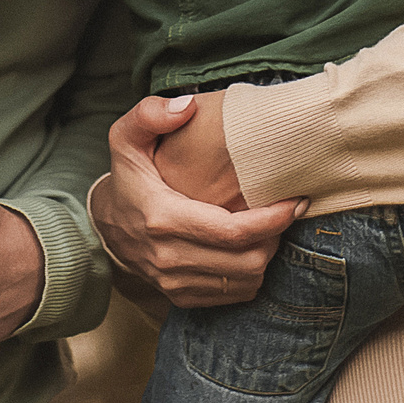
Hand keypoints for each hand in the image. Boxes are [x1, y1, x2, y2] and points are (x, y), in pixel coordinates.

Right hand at [92, 96, 301, 308]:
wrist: (106, 225)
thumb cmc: (128, 176)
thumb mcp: (126, 138)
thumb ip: (150, 114)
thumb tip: (188, 106)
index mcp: (162, 218)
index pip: (232, 232)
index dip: (272, 220)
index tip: (296, 200)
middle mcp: (169, 258)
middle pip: (247, 261)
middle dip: (276, 236)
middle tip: (286, 210)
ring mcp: (175, 282)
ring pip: (246, 281)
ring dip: (267, 255)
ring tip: (271, 227)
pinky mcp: (182, 296)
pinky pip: (234, 295)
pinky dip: (252, 274)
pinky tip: (251, 248)